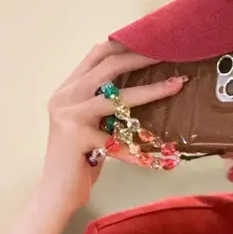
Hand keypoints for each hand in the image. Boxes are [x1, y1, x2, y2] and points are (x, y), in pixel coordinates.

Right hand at [38, 40, 186, 213]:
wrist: (56, 192)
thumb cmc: (80, 161)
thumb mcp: (92, 125)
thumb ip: (106, 106)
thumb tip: (141, 89)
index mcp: (68, 89)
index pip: (96, 55)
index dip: (124, 44)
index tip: (152, 40)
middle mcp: (65, 97)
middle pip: (107, 65)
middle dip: (141, 58)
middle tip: (170, 54)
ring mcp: (69, 116)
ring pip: (116, 97)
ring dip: (151, 90)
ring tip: (176, 85)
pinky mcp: (77, 138)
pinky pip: (119, 142)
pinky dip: (140, 152)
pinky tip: (160, 159)